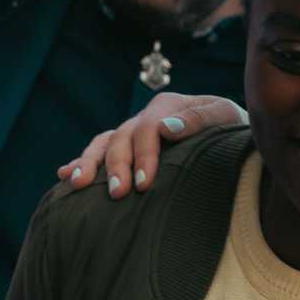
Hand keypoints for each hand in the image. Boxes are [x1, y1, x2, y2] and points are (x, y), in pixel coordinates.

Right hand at [58, 92, 245, 198]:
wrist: (233, 136)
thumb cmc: (232, 130)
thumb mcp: (225, 118)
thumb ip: (199, 120)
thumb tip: (166, 128)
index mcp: (168, 105)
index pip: (148, 128)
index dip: (143, 155)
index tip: (145, 183)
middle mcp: (147, 117)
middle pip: (122, 137)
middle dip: (116, 166)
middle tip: (118, 194)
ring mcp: (134, 132)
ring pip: (104, 143)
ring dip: (89, 163)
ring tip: (78, 184)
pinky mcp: (129, 148)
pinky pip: (99, 151)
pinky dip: (82, 161)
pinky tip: (65, 176)